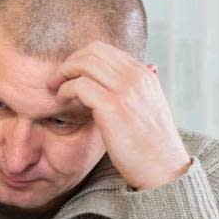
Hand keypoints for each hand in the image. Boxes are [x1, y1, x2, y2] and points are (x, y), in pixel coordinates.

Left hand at [46, 41, 190, 190]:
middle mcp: (136, 76)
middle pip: (92, 51)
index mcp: (144, 74)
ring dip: (63, 75)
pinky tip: (61, 102)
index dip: (80, 58)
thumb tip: (150, 67)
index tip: (69, 75)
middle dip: (69, 62)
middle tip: (56, 80)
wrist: (163, 169)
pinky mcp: (113, 106)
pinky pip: (79, 85)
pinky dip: (64, 90)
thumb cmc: (151, 144)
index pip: (105, 49)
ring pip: (83, 64)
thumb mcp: (152, 106)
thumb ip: (143, 87)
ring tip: (55, 90)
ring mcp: (126, 90)